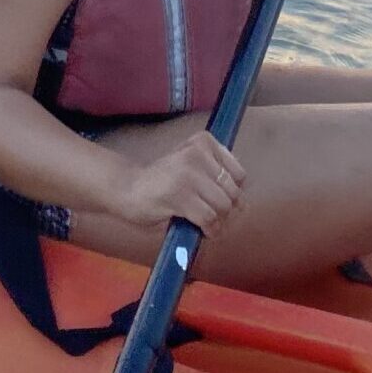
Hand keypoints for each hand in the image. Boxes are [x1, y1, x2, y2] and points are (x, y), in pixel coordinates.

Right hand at [117, 132, 246, 231]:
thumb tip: (243, 204)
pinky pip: (209, 218)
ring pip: (222, 206)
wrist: (127, 189)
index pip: (239, 174)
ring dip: (219, 223)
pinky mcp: (179, 195)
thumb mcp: (191, 166)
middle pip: (232, 192)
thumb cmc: (163, 182)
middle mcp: (197, 153)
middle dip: (227, 211)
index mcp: (203, 142)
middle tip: (214, 218)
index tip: (220, 200)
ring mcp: (188, 173)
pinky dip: (210, 229)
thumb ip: (216, 175)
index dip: (233, 193)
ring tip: (208, 225)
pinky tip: (202, 230)